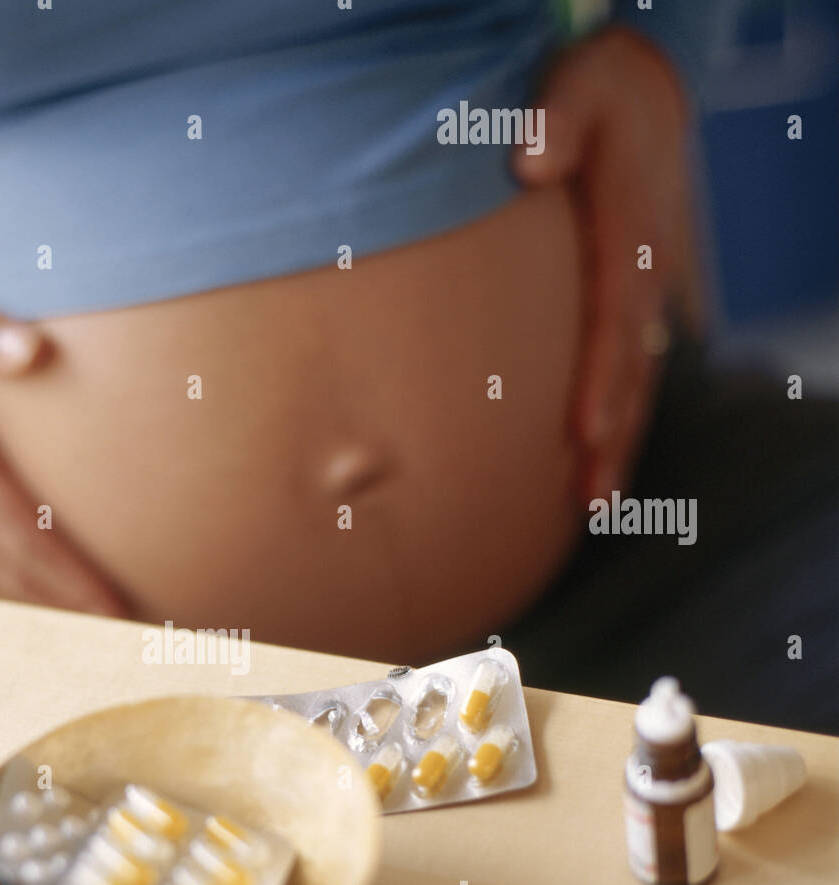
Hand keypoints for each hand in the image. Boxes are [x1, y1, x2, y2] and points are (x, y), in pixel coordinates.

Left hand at [514, 28, 703, 503]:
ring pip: (636, 382)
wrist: (641, 106)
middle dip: (613, 435)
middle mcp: (644, 274)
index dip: (602, 372)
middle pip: (632, 366)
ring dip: (618, 447)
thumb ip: (556, 121)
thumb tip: (530, 161)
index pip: (615, 312)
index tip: (584, 426)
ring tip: (596, 507)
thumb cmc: (593, 101)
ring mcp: (644, 298)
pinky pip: (630, 376)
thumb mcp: (577, 87)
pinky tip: (592, 476)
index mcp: (630, 230)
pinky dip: (617, 426)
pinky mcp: (632, 312)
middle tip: (591, 496)